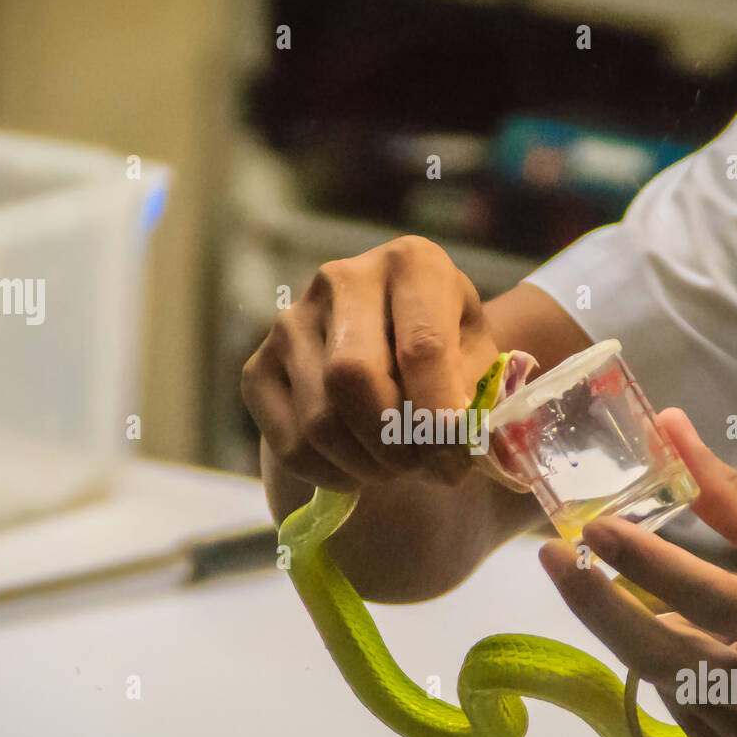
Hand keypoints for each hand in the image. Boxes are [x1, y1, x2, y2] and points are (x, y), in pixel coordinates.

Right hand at [242, 235, 499, 490]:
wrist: (399, 343)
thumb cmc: (449, 352)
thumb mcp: (479, 362)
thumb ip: (472, 399)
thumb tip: (450, 444)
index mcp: (411, 263)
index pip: (421, 348)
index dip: (439, 418)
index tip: (453, 465)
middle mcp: (342, 279)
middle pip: (354, 378)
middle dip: (393, 443)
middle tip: (419, 469)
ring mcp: (291, 320)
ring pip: (320, 418)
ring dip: (365, 465)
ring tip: (395, 468)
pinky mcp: (258, 366)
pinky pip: (288, 442)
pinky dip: (328, 473)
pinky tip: (357, 469)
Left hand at [540, 409, 736, 736]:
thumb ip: (731, 498)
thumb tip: (668, 427)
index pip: (716, 600)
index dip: (649, 566)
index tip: (592, 528)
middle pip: (671, 658)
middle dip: (601, 607)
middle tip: (550, 558)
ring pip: (664, 681)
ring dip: (631, 629)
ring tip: (615, 583)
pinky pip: (677, 706)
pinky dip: (662, 663)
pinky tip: (678, 635)